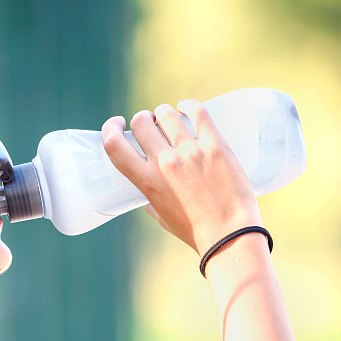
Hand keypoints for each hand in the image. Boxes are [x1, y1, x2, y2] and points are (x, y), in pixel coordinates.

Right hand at [101, 100, 261, 254]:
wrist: (230, 235)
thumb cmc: (195, 231)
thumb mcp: (161, 216)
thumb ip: (150, 199)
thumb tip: (148, 191)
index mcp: (147, 181)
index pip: (113, 144)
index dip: (110, 128)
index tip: (118, 124)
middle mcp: (165, 163)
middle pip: (141, 122)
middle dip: (144, 120)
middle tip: (153, 126)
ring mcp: (190, 152)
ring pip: (166, 114)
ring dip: (164, 114)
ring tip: (171, 120)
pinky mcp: (215, 145)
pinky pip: (198, 112)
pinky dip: (188, 105)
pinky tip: (186, 108)